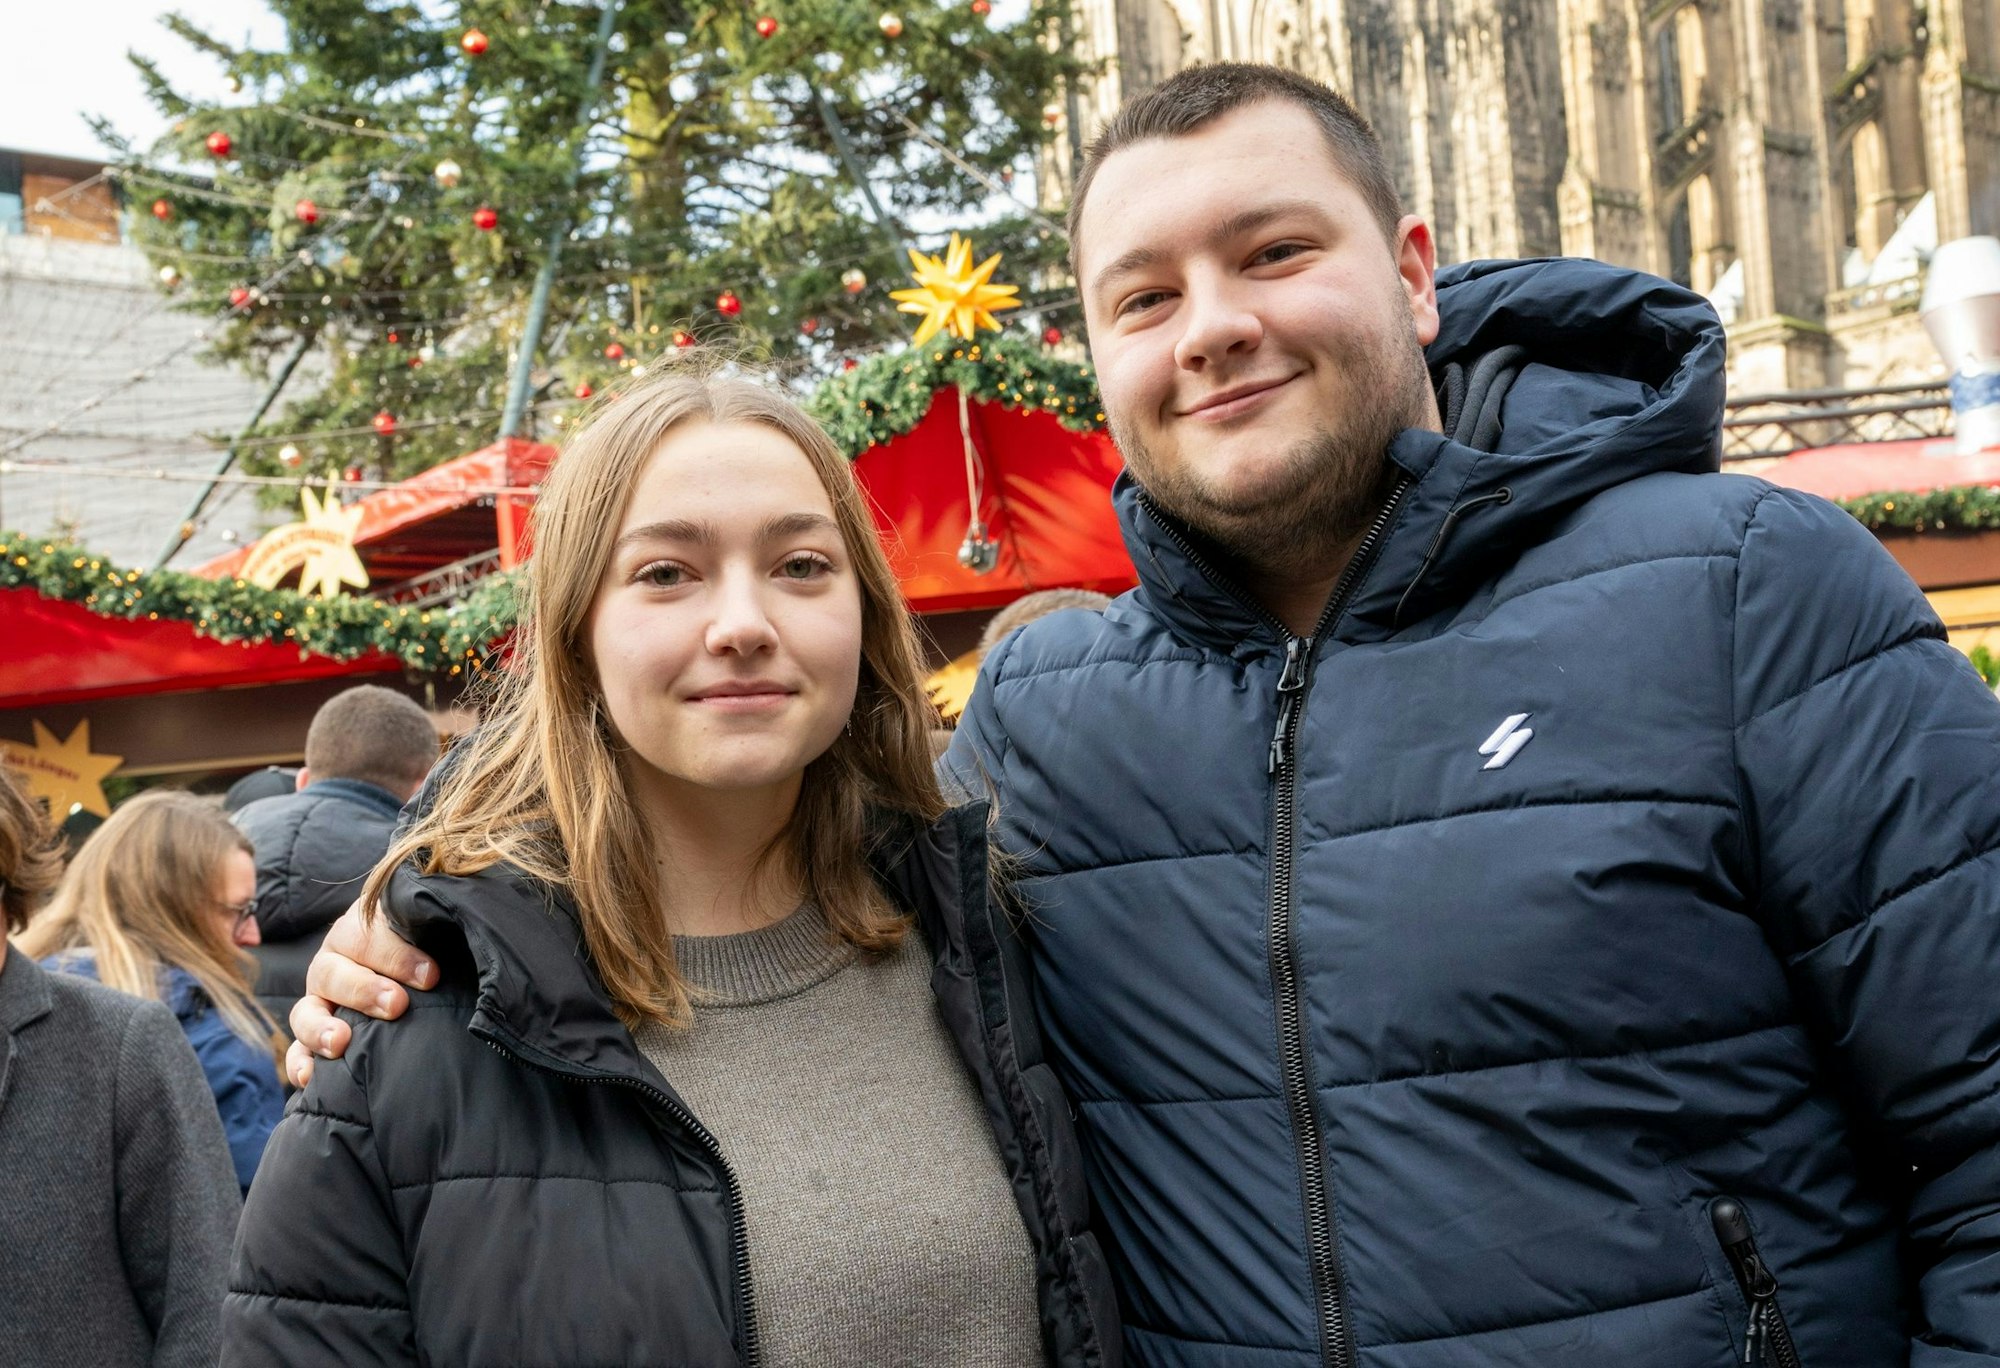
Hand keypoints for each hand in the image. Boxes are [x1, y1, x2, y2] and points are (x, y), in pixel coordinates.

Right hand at [285, 900, 436, 1087]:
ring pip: (307, 1011)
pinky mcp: (315, 1033)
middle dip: (364, 990)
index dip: (397, 956)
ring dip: (321, 1028)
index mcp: (360, 929)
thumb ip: (437, 930)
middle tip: (396, 1005)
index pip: (369, 936)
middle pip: (334, 973)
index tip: (430, 976)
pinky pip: (297, 1049)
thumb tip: (460, 936)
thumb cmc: (427, 943)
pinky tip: (308, 1077)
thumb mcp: (429, 929)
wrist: (417, 963)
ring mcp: (321, 999)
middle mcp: (335, 962)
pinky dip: (300, 1062)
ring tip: (341, 1042)